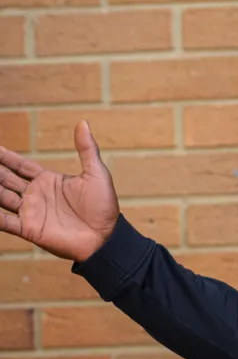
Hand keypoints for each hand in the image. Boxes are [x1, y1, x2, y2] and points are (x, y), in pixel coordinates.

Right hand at [0, 121, 119, 262]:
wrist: (106, 236)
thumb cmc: (104, 205)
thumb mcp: (96, 173)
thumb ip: (86, 148)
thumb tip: (83, 122)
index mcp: (48, 180)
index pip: (19, 165)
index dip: (5, 156)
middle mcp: (34, 195)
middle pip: (5, 179)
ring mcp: (30, 212)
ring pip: (1, 197)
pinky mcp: (29, 229)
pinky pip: (5, 221)